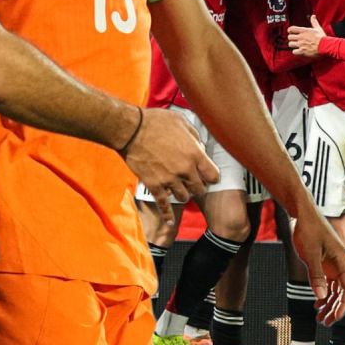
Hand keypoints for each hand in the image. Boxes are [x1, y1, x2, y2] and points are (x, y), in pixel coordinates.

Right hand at [120, 108, 219, 226]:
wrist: (131, 130)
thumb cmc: (156, 122)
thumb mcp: (182, 122)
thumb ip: (195, 136)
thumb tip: (199, 146)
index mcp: (194, 154)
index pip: (213, 175)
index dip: (211, 176)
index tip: (208, 176)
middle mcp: (185, 170)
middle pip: (200, 189)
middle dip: (198, 187)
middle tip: (194, 183)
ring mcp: (169, 180)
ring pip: (184, 197)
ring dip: (183, 194)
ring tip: (180, 189)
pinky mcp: (154, 186)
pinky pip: (163, 205)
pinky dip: (167, 215)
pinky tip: (169, 222)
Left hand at [287, 15, 325, 56]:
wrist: (325, 46)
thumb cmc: (322, 38)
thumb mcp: (318, 28)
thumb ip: (314, 22)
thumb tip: (313, 16)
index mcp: (304, 31)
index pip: (291, 29)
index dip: (290, 30)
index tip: (291, 32)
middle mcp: (301, 37)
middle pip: (289, 37)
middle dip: (291, 38)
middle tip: (294, 39)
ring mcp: (301, 44)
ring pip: (290, 44)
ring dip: (293, 45)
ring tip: (296, 45)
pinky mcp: (302, 51)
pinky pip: (294, 51)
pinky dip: (296, 51)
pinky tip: (299, 50)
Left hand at [291, 205, 344, 324]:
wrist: (302, 212)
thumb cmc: (308, 228)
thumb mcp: (310, 253)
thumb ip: (316, 275)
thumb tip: (323, 297)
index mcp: (342, 260)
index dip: (344, 305)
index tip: (336, 318)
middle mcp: (340, 263)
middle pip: (343, 291)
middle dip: (335, 308)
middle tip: (325, 323)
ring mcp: (332, 263)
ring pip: (335, 289)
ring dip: (329, 303)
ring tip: (320, 317)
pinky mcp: (324, 262)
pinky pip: (327, 282)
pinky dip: (323, 294)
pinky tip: (317, 303)